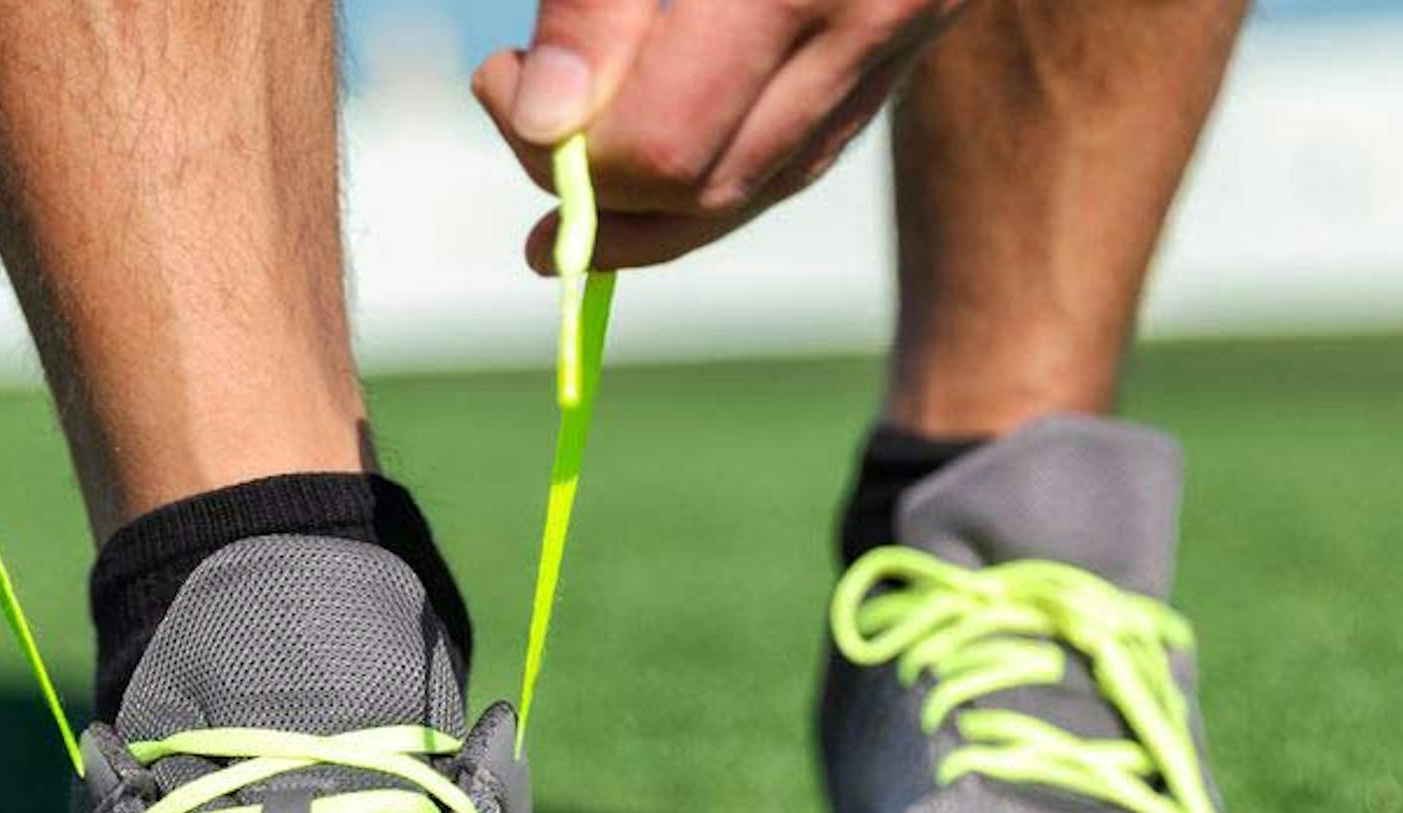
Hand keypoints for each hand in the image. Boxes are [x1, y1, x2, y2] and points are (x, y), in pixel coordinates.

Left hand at [475, 0, 964, 270]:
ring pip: (760, 186)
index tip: (499, 74)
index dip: (560, 141)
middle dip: (594, 175)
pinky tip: (641, 183)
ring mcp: (903, 39)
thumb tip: (546, 121)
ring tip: (557, 178)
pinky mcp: (902, 45)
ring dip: (648, 204)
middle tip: (518, 109)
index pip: (665, 139)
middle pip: (708, 182)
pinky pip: (801, 150)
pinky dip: (713, 171)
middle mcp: (871, 17)